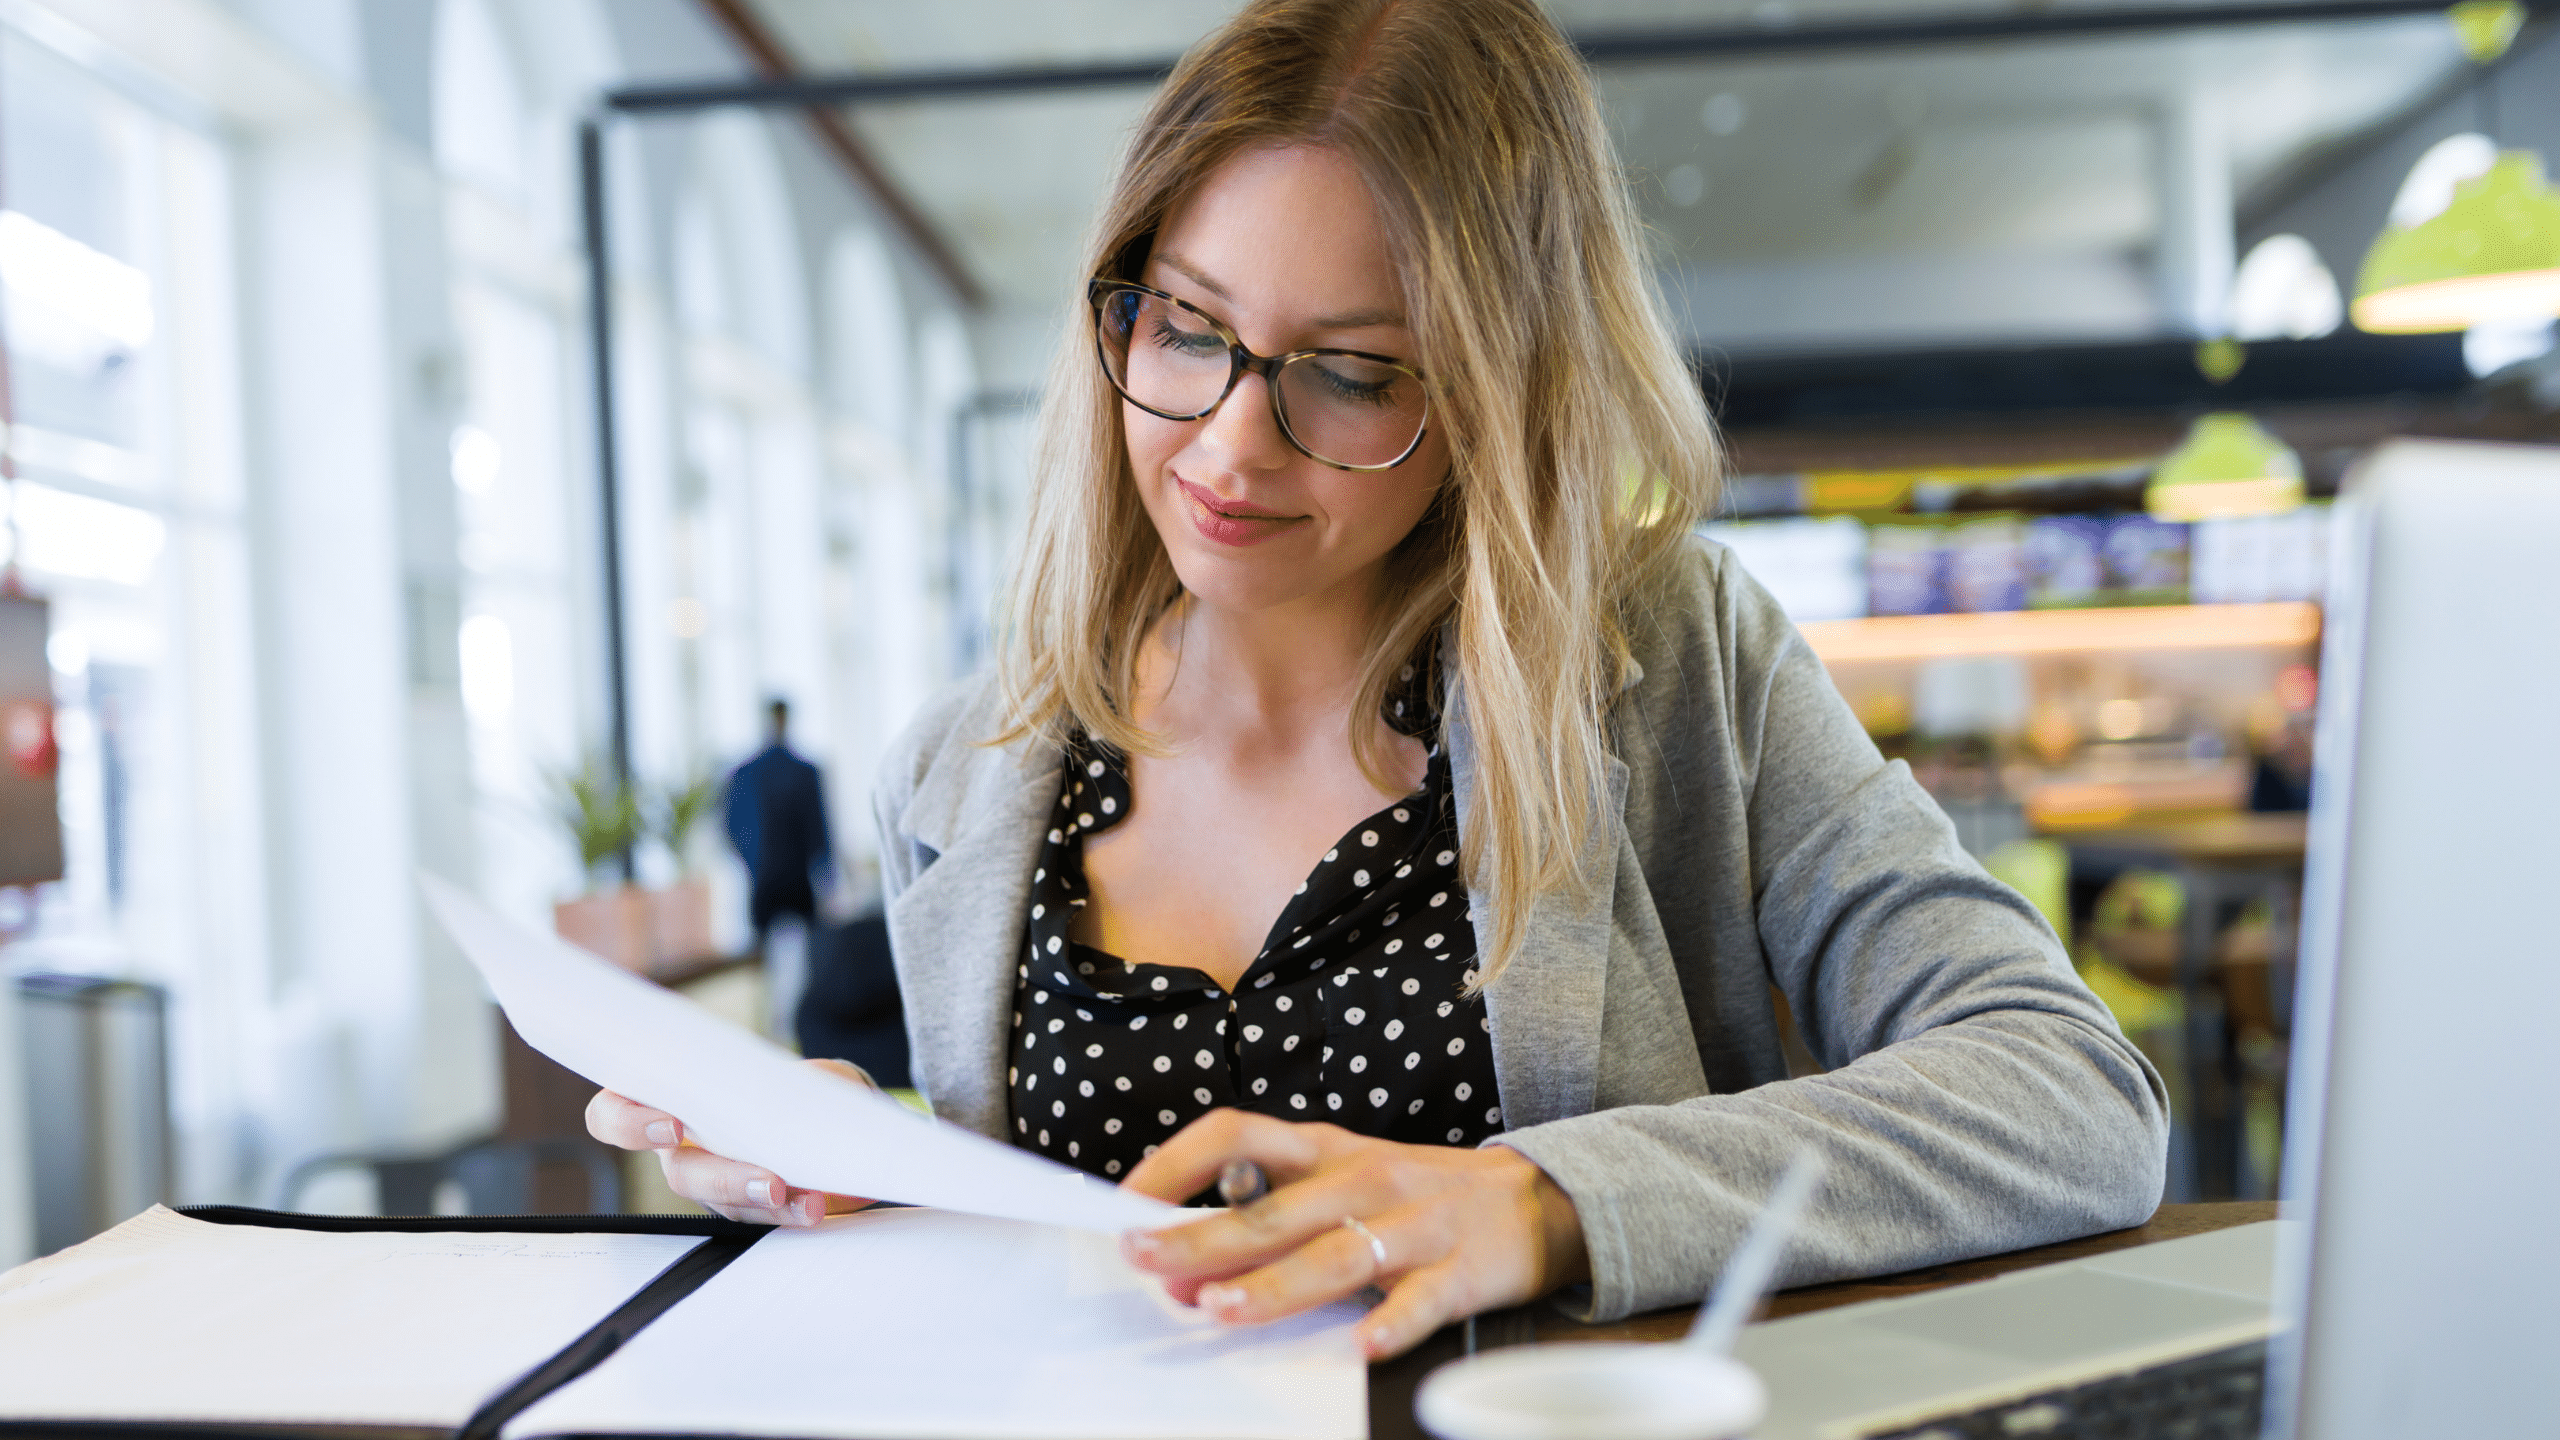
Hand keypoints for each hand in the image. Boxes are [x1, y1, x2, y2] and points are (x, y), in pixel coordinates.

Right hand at [585, 1057, 877, 1225]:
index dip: (629, 1123)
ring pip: (719, 1202)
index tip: (674, 1125)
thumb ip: (785, 1076)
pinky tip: (813, 1207)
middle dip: (725, 1180)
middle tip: (770, 1183)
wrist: (827, 1114)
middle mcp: (680, 1145)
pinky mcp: (741, 1204)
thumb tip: (802, 1093)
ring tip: (809, 1200)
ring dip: (764, 1203)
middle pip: (680, 1172)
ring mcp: (710, 1179)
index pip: (614, 1111)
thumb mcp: (785, 1067)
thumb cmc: (790, 1082)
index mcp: (667, 1097)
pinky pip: (755, 1216)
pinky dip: (789, 1212)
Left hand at [1117, 1109, 1588, 1359]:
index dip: (1176, 1162)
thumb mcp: (1341, 1180)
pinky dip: (1391, 1322)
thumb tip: (1183, 1264)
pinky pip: (1421, 1300)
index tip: (1126, 1200)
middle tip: (1147, 1262)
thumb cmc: (1415, 1194)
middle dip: (1202, 1237)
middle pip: (1272, 1209)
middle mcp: (1363, 1178)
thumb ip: (1269, 1215)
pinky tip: (1362, 1344)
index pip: (1236, 1134)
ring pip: (1334, 1254)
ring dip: (1274, 1283)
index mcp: (1325, 1149)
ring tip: (1222, 1308)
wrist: (1535, 1200)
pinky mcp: (1461, 1270)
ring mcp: (1413, 1224)